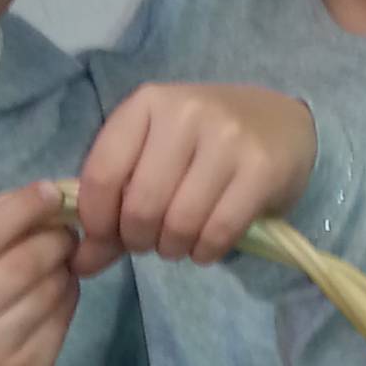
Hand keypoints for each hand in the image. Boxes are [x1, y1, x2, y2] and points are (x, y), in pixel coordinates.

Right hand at [0, 183, 79, 365]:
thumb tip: (30, 202)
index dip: (28, 204)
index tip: (52, 194)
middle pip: (31, 255)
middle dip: (57, 237)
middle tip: (63, 235)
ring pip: (54, 285)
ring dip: (65, 269)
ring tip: (56, 269)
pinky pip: (63, 317)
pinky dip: (68, 298)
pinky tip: (57, 299)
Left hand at [72, 84, 316, 273]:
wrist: (284, 124)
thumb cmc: (205, 143)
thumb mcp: (155, 159)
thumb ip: (114, 206)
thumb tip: (81, 262)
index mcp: (147, 104)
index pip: (102, 173)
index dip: (97, 221)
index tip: (107, 238)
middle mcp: (185, 113)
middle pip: (140, 205)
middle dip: (139, 240)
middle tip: (151, 241)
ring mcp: (226, 138)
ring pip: (179, 222)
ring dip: (172, 249)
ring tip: (179, 242)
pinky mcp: (261, 168)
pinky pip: (217, 231)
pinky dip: (204, 252)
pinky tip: (205, 246)